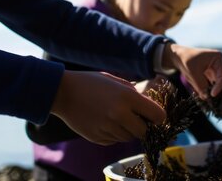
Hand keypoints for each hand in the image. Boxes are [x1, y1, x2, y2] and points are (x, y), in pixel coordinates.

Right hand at [50, 71, 165, 145]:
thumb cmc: (90, 82)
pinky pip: (114, 141)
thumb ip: (133, 93)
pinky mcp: (98, 138)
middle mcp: (120, 115)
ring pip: (128, 138)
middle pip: (144, 132)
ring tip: (115, 117)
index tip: (155, 116)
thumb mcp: (115, 81)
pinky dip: (113, 134)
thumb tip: (149, 106)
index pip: (157, 115)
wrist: (63, 93)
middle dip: (143, 127)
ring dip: (127, 130)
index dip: (158, 117)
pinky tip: (104, 122)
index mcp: (127, 97)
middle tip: (136, 119)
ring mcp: (108, 128)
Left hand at [162, 44, 221, 98]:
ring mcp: (214, 68)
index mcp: (218, 58)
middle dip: (211, 88)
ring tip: (194, 81)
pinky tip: (194, 81)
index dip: (219, 87)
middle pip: (219, 80)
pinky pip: (208, 84)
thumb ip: (201, 86)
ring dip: (205, 87)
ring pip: (213, 84)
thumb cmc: (186, 60)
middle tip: (205, 96)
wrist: (178, 56)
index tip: (212, 95)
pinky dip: (202, 86)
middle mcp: (219, 63)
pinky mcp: (209, 74)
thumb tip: (206, 97)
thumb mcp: (193, 73)